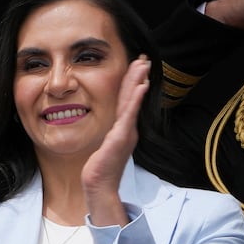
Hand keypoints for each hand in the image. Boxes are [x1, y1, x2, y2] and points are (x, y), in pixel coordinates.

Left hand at [81, 55, 150, 226]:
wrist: (99, 185)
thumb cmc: (101, 167)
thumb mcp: (106, 145)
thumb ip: (112, 133)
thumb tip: (113, 126)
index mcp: (124, 128)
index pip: (129, 100)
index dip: (133, 82)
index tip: (137, 66)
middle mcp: (128, 128)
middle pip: (134, 97)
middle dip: (138, 76)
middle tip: (144, 59)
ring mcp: (126, 132)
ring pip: (133, 101)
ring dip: (138, 82)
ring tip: (144, 66)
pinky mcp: (121, 137)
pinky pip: (128, 115)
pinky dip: (135, 99)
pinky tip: (141, 86)